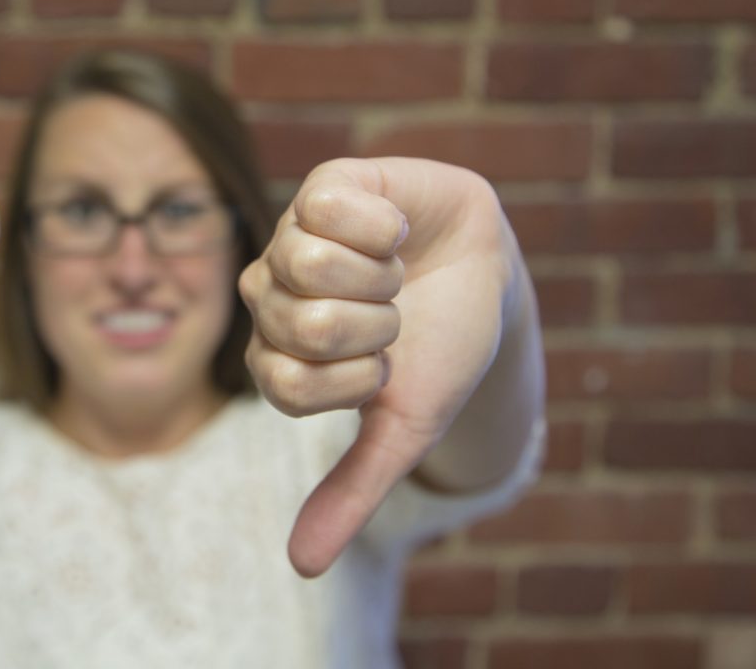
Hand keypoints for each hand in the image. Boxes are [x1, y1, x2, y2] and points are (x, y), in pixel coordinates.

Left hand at [239, 158, 512, 576]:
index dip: (356, 380)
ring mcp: (289, 237)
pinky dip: (384, 225)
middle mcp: (269, 295)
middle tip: (393, 315)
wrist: (486, 276)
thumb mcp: (403, 427)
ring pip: (307, 264)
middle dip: (373, 327)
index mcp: (277, 355)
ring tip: (393, 272)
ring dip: (378, 277)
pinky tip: (394, 229)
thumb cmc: (437, 350)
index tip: (384, 368)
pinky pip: (328, 206)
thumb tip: (302, 568)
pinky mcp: (322, 186)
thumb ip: (352, 490)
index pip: (287, 385)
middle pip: (300, 323)